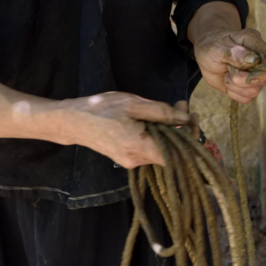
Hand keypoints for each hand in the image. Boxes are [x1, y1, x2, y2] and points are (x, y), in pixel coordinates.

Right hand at [64, 92, 195, 168]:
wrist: (72, 121)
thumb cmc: (100, 109)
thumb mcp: (133, 103)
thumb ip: (161, 112)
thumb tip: (185, 117)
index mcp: (139, 148)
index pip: (176, 155)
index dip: (189, 139)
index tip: (193, 119)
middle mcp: (137, 161)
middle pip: (170, 152)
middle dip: (181, 130)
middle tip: (183, 107)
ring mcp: (131, 162)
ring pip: (160, 150)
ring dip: (170, 131)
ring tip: (172, 109)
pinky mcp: (127, 158)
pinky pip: (150, 149)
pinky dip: (158, 135)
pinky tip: (156, 120)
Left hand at [193, 27, 265, 103]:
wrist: (205, 54)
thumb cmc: (212, 46)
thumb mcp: (218, 47)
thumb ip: (235, 53)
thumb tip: (254, 60)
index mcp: (254, 43)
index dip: (259, 69)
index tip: (243, 72)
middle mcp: (259, 60)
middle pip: (264, 77)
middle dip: (242, 79)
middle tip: (228, 69)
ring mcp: (255, 75)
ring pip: (255, 91)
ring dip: (235, 86)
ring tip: (226, 73)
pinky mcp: (248, 87)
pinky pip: (247, 98)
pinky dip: (233, 93)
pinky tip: (227, 81)